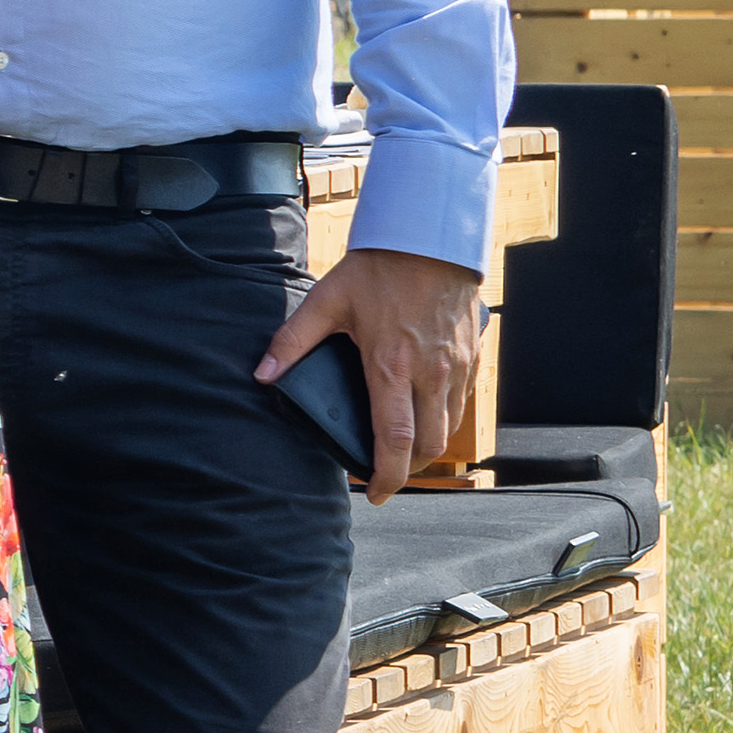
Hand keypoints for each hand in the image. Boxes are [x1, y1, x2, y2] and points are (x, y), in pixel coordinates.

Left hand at [267, 243, 492, 493]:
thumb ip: (292, 341)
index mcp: (391, 366)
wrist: (431, 239)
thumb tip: (262, 375)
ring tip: (402, 451)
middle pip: (428, 445)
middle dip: (408, 471)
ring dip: (428, 448)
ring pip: (449, 428)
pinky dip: (445, 420)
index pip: (395, 439)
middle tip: (384, 477)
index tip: (374, 494)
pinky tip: (425, 417)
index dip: (386, 475)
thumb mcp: (326, 300)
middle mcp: (430, 373)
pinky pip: (462, 403)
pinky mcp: (470, 356)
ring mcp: (455, 367)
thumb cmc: (379, 270)